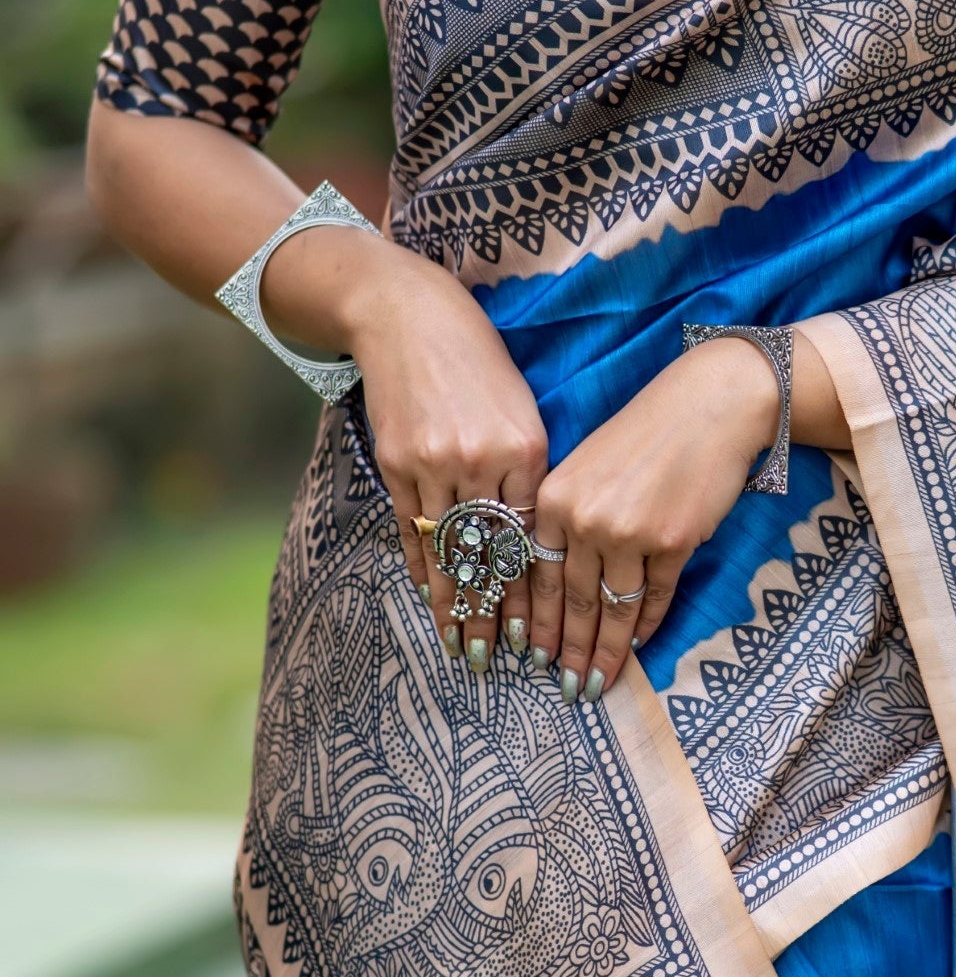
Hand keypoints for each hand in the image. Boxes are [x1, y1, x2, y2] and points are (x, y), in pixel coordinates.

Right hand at [321, 242, 550, 672]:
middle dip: (496, 614)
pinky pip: (411, 529)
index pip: (532, 537)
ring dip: (455, 604)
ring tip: (463, 646)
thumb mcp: (522, 409)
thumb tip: (538, 536)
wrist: (408, 317)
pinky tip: (430, 599)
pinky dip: (422, 568)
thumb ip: (530, 470)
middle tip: (499, 660)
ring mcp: (434, 462)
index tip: (539, 634)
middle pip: (491, 554)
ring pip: (449, 550)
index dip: (534, 592)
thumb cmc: (478, 363)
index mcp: (526, 448)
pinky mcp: (396, 461)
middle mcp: (482, 459)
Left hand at [530, 337, 779, 702]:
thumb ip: (568, 519)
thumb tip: (561, 585)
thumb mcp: (588, 467)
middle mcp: (585, 518)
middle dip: (569, 651)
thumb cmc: (646, 434)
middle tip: (567, 689)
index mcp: (554, 498)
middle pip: (574, 601)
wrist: (708, 406)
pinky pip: (654, 595)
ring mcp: (629, 532)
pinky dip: (646, 623)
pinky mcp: (673, 541)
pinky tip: (637, 644)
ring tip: (598, 683)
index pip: (539, 577)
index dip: (538, 623)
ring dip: (606, 652)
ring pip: (612, 607)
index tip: (533, 658)